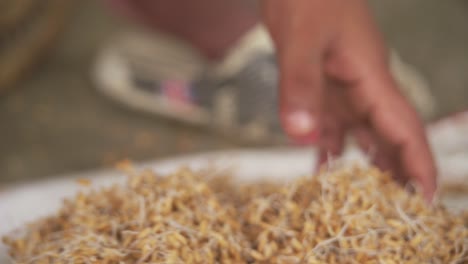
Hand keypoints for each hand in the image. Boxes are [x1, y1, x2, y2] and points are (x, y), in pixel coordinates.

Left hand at [261, 0, 435, 200]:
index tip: (425, 200)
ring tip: (363, 202)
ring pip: (362, 134)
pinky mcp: (321, 86)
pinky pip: (330, 125)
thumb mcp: (301, 39)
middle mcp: (363, 87)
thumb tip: (302, 136)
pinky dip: (328, 148)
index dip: (418, 164)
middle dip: (396, 174)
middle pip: (388, 137)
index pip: (405, 128)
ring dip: (364, 166)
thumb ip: (300, 85)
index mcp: (371, 77)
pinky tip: (320, 169)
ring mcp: (343, 87)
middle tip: (395, 214)